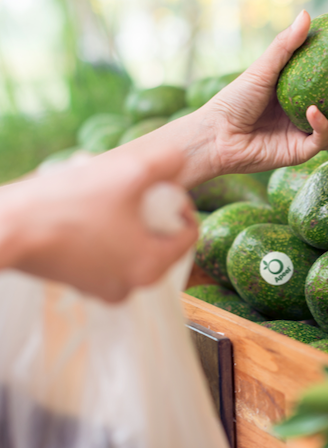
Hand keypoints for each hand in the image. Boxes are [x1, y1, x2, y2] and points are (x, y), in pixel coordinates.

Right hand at [0, 144, 197, 302]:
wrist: (9, 228)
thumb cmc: (72, 203)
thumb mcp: (130, 172)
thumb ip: (167, 163)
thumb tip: (181, 158)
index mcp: (151, 266)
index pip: (189, 236)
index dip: (182, 206)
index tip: (164, 189)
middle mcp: (132, 287)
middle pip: (162, 243)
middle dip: (154, 214)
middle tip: (134, 192)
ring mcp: (104, 289)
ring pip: (134, 248)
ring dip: (129, 222)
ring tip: (108, 198)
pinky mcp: (81, 285)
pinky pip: (108, 257)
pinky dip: (107, 235)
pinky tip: (89, 212)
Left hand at [200, 10, 327, 174]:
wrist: (216, 135)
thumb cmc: (235, 99)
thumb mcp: (263, 68)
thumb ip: (286, 44)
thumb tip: (308, 11)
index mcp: (305, 95)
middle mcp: (311, 116)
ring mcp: (307, 136)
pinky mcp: (300, 153)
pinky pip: (320, 140)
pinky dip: (321, 124)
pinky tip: (315, 110)